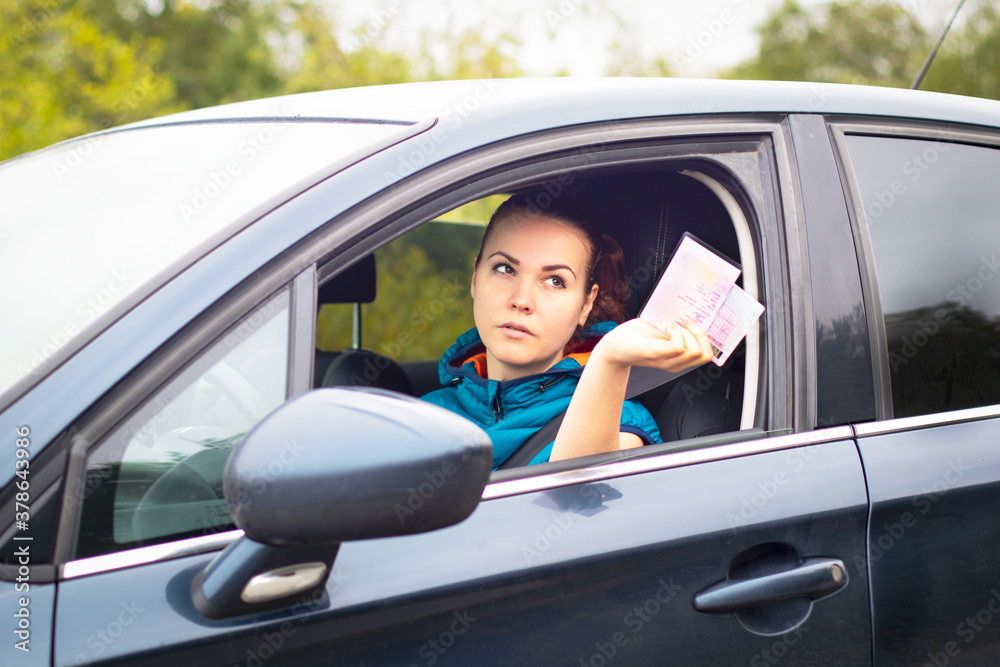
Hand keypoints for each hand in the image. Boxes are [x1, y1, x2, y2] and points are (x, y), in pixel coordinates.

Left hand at [594, 318, 713, 372]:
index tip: (693, 321)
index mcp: (680, 357)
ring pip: (695, 351)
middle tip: (684, 322)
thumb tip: (696, 310)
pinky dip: (676, 333)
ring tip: (671, 325)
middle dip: (699, 334)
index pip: (707, 355)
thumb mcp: (664, 327)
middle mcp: (676, 363)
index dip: (706, 337)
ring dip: (686, 332)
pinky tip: (665, 327)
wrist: (614, 344)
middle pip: (705, 355)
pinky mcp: (656, 354)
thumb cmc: (638, 335)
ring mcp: (667, 361)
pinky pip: (679, 346)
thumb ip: (679, 324)